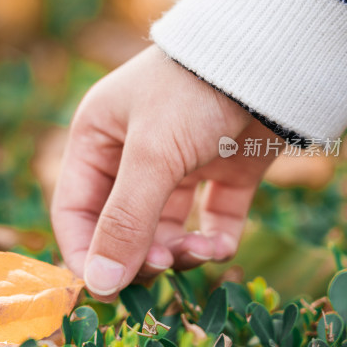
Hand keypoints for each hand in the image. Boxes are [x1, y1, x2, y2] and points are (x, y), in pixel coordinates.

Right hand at [51, 45, 277, 299]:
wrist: (270, 58)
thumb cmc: (192, 91)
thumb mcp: (152, 154)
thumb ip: (125, 220)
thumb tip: (100, 284)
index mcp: (98, 140)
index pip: (76, 210)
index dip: (85, 251)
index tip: (106, 288)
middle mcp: (133, 155)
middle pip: (122, 226)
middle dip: (141, 252)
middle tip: (164, 263)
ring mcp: (180, 165)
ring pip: (167, 230)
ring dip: (180, 251)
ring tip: (200, 252)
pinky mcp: (222, 173)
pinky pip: (210, 221)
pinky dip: (215, 241)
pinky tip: (221, 245)